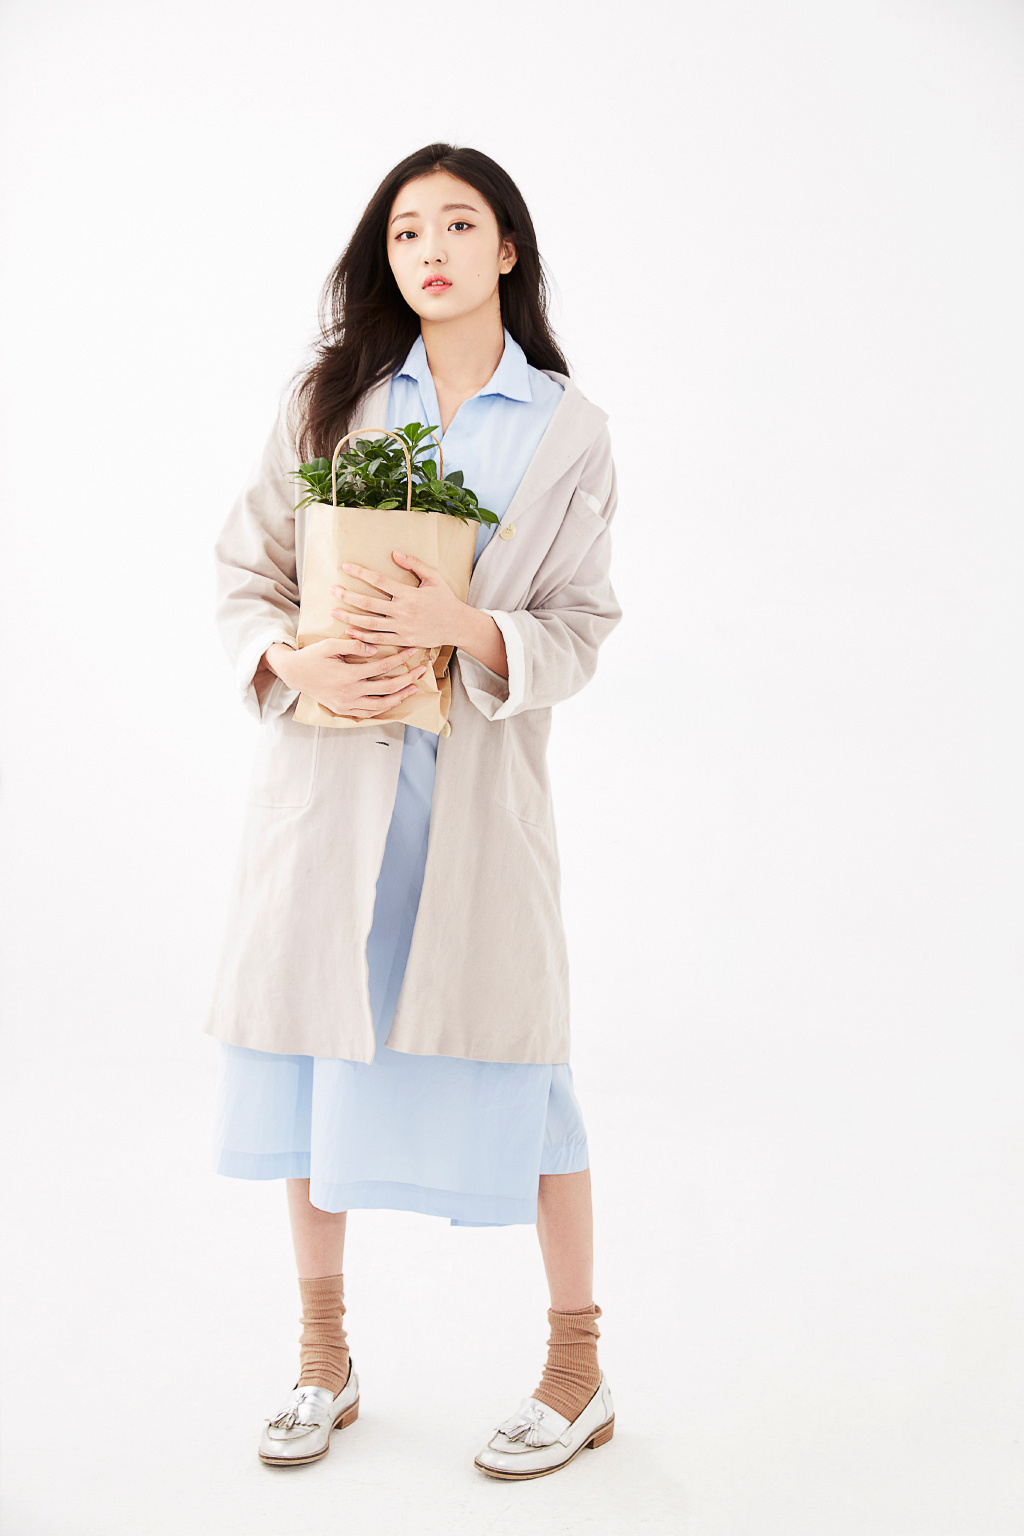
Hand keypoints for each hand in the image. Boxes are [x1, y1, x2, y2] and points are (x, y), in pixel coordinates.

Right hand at [263, 639, 426, 718]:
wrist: (294, 674)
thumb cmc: (312, 656)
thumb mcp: (329, 645)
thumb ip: (352, 646)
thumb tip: (373, 649)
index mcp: (347, 675)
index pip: (381, 667)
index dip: (399, 659)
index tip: (412, 651)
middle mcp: (349, 692)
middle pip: (386, 688)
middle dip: (407, 679)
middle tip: (421, 671)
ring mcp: (347, 704)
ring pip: (380, 705)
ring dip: (399, 697)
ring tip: (413, 688)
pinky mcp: (343, 710)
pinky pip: (369, 713)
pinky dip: (384, 708)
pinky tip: (394, 700)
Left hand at [329, 550, 464, 649]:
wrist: (457, 625)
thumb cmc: (445, 599)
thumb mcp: (433, 577)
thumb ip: (414, 564)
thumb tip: (394, 553)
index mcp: (409, 594)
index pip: (380, 581)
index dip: (361, 573)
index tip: (346, 567)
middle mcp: (403, 611)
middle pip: (368, 604)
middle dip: (347, 596)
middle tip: (332, 589)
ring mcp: (402, 628)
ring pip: (369, 623)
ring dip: (349, 617)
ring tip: (333, 611)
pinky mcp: (403, 641)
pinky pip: (379, 639)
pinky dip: (363, 636)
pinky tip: (349, 630)